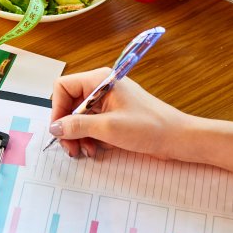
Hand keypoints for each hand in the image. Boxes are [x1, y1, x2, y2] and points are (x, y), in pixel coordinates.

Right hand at [49, 68, 232, 174]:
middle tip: (71, 149)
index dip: (57, 109)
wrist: (178, 138)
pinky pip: (93, 124)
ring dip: (79, 135)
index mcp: (101, 80)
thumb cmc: (149, 127)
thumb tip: (54, 128)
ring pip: (80, 116)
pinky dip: (90, 137)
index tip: (59, 131)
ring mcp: (109, 102)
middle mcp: (103, 87)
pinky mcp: (115, 115)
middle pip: (70, 103)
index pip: (64, 87)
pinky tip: (95, 150)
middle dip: (68, 127)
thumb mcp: (109, 128)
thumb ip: (78, 126)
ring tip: (85, 152)